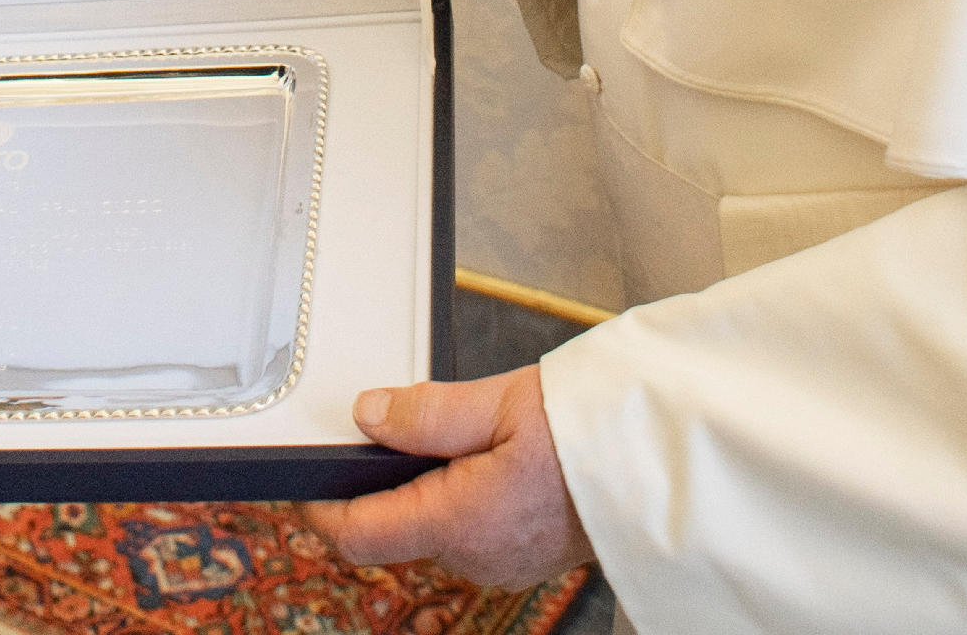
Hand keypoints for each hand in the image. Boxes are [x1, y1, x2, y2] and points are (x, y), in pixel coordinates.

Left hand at [305, 368, 593, 589]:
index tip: (304, 481)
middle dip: (386, 481)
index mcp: (458, 521)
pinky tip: (491, 460)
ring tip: (463, 434)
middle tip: (399, 425)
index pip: (358, 534)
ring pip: (435, 528)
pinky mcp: (523, 557)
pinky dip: (464, 498)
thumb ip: (427, 414)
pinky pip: (471, 532)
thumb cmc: (591, 431)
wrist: (662, 464)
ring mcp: (500, 563)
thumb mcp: (502, 402)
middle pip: (396, 527)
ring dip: (430, 487)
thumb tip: (368, 416)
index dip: (320, 508)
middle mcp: (474, 556)